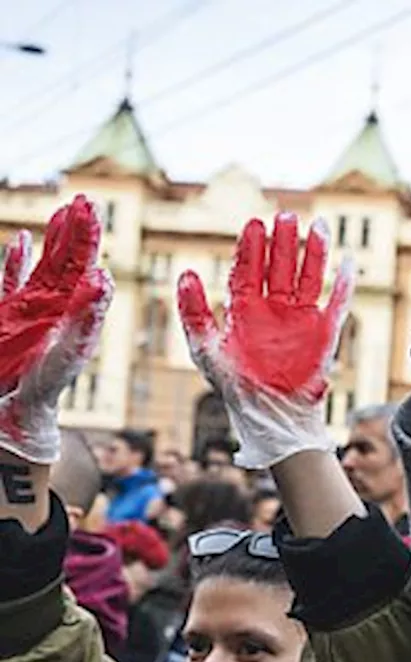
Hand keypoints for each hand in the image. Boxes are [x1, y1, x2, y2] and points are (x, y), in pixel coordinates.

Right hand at [0, 195, 112, 463]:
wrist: (13, 415)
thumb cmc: (42, 392)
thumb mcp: (66, 352)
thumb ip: (84, 317)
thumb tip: (103, 278)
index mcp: (75, 314)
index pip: (87, 272)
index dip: (91, 244)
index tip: (94, 213)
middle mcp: (57, 310)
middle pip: (70, 263)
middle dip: (79, 232)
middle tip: (87, 200)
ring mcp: (32, 311)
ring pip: (45, 266)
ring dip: (55, 239)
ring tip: (67, 209)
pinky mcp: (8, 317)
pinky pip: (11, 282)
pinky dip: (16, 260)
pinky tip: (22, 237)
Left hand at [177, 213, 352, 468]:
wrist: (269, 417)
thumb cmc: (236, 386)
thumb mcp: (205, 348)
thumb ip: (194, 312)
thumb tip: (186, 273)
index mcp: (245, 309)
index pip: (249, 269)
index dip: (252, 248)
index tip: (254, 225)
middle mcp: (274, 309)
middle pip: (280, 267)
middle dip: (283, 242)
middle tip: (285, 216)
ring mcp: (300, 319)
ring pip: (309, 277)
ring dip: (313, 253)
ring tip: (315, 226)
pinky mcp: (323, 334)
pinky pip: (336, 304)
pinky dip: (344, 285)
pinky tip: (348, 263)